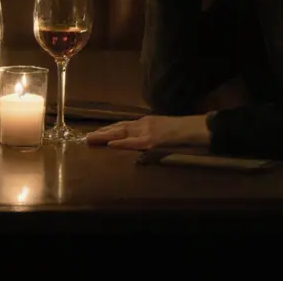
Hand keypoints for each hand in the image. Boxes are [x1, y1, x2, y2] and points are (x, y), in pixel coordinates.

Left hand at [85, 114, 210, 149]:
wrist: (197, 130)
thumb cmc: (183, 135)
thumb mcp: (163, 139)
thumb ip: (150, 147)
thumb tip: (139, 159)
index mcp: (146, 123)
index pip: (122, 126)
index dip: (108, 130)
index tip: (95, 134)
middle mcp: (143, 124)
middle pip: (118, 128)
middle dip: (101, 133)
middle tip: (86, 138)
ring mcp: (147, 131)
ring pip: (122, 133)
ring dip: (105, 136)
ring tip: (90, 139)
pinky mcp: (153, 140)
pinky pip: (134, 142)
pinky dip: (121, 143)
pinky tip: (110, 144)